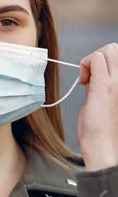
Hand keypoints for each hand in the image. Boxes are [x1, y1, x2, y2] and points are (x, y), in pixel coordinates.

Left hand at [77, 43, 117, 170]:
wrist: (103, 146)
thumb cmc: (102, 129)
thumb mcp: (105, 101)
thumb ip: (101, 85)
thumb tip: (93, 74)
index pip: (117, 55)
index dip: (102, 62)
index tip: (92, 78)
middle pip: (114, 48)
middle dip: (97, 57)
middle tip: (88, 77)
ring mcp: (117, 82)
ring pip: (107, 50)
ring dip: (91, 60)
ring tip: (87, 80)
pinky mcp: (104, 86)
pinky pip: (95, 59)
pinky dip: (84, 65)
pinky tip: (83, 82)